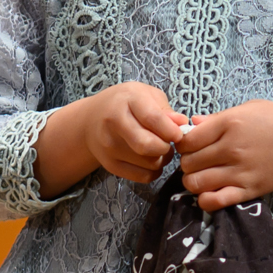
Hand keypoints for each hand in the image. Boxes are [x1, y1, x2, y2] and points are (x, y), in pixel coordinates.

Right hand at [37, 81, 185, 196]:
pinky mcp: (110, 165)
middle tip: (169, 143)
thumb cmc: (125, 104)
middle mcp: (114, 123)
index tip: (179, 134)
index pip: (152, 118)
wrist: (91, 120)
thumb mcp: (145, 95)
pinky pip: (142, 176)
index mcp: (127, 100)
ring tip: (160, 149)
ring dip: (162, 159)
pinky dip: (154, 172)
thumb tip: (182, 124)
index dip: (171, 130)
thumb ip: (165, 110)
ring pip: (149, 163)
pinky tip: (152, 160)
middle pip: (147, 145)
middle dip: (166, 147)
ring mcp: (110, 146)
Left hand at [175, 100, 272, 209]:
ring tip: (202, 175)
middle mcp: (232, 148)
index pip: (187, 139)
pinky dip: (205, 199)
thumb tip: (192, 123)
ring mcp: (239, 171)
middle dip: (187, 162)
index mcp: (230, 123)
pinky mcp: (248, 190)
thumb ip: (218, 117)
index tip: (190, 144)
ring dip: (193, 180)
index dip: (183, 143)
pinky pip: (215, 201)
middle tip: (197, 160)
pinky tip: (209, 192)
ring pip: (195, 183)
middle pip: (188, 162)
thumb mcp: (249, 108)